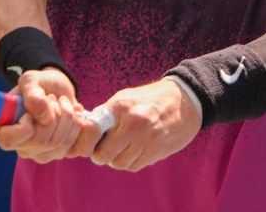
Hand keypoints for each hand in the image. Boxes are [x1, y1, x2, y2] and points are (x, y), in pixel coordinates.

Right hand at [0, 68, 86, 163]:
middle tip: (53, 98)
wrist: (56, 89)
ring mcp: (40, 153)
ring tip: (63, 102)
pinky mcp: (59, 153)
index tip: (31, 110)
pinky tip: (76, 111)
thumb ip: (33, 96)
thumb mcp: (31, 81)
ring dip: (68, 116)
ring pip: (60, 143)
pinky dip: (80, 125)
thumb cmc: (39, 84)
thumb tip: (45, 118)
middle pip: (40, 142)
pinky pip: (76, 147)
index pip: (9, 140)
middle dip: (53, 114)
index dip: (25, 125)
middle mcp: (20, 146)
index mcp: (3, 129)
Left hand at [81, 78, 201, 171]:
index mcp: (119, 107)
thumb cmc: (147, 100)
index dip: (83, 141)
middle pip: (102, 155)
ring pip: (118, 164)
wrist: (184, 101)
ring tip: (123, 147)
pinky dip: (131, 162)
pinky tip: (136, 150)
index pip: (91, 128)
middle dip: (99, 155)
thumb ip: (104, 114)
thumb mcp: (124, 98)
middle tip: (103, 148)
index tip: (84, 144)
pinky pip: (134, 166)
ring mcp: (145, 138)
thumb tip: (82, 132)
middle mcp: (132, 123)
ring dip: (116, 159)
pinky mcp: (157, 150)